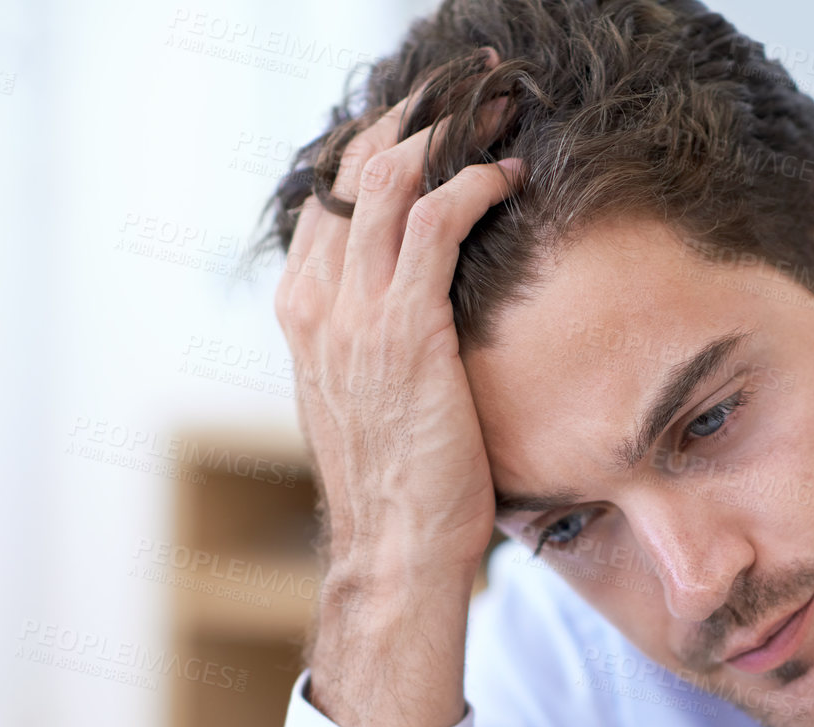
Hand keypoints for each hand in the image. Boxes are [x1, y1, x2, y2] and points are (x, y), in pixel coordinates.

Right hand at [274, 79, 521, 726]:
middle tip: (471, 89)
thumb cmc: (400, 486)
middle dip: (415, 116)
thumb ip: (375, 342)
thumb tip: (417, 313)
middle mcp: (317, 299)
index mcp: (304, 311)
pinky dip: (473, 182)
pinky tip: (509, 176)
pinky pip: (435, 220)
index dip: (380, 146)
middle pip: (355, 168)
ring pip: (390, 178)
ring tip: (496, 108)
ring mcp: (353, 312)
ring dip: (449, 130)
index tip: (432, 122)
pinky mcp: (403, 327)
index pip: (332, 195)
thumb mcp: (370, 401)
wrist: (394, 550)